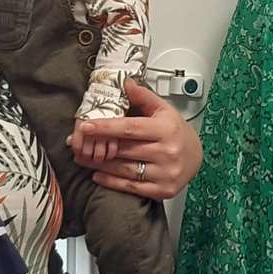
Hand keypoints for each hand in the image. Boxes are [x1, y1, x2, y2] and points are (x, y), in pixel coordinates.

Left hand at [69, 80, 201, 198]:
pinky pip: (131, 186)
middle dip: (97, 146)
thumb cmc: (176, 131)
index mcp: (166, 129)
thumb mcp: (163, 110)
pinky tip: (97, 174)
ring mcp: (165, 173)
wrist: (196, 157)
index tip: (85, 126)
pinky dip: (111, 181)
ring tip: (81, 157)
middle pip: (124, 149)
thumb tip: (126, 83)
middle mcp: (166, 152)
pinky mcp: (162, 190)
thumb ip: (143, 97)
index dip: (106, 127)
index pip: (130, 128)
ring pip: (124, 169)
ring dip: (99, 164)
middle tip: (76, 143)